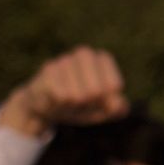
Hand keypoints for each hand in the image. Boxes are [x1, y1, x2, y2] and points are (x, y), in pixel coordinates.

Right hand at [7, 48, 126, 133]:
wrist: (45, 107)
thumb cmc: (81, 106)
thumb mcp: (104, 110)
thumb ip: (118, 109)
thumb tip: (118, 104)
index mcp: (103, 59)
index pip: (114, 86)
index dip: (105, 100)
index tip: (97, 99)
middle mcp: (84, 54)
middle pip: (97, 91)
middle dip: (89, 104)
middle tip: (80, 102)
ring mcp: (64, 60)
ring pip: (79, 96)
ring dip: (74, 106)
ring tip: (67, 100)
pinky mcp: (47, 70)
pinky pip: (63, 97)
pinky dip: (60, 105)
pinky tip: (54, 99)